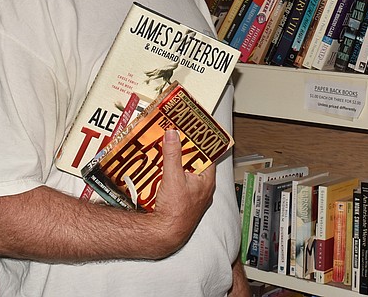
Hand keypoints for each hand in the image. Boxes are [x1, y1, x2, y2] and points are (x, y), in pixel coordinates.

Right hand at [148, 129, 215, 256]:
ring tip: (165, 153)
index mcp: (207, 181)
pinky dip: (171, 177)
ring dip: (176, 165)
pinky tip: (160, 173)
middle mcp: (203, 189)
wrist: (165, 235)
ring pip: (186, 175)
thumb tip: (172, 134)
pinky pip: (178, 185)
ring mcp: (193, 197)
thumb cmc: (175, 211)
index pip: (207, 155)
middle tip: (174, 140)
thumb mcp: (173, 177)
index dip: (199, 143)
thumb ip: (172, 154)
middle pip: (195, 164)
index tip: (191, 132)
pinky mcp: (182, 203)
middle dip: (184, 153)